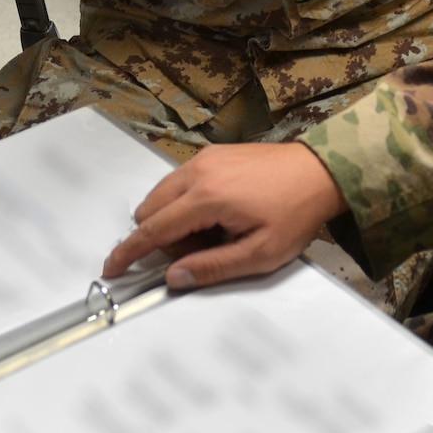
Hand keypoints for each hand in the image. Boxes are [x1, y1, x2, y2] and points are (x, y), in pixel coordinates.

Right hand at [105, 143, 347, 291]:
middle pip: (149, 210)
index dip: (128, 253)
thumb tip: (174, 278)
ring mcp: (204, 159)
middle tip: (200, 252)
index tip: (112, 269)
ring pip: (162, 194)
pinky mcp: (212, 154)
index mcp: (206, 198)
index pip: (153, 230)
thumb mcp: (260, 253)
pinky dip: (185, 203)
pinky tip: (218, 214)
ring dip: (173, 221)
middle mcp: (197, 172)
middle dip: (162, 239)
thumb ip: (212, 268)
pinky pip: (179, 182)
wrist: (320, 172)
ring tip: (214, 234)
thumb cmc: (296, 213)